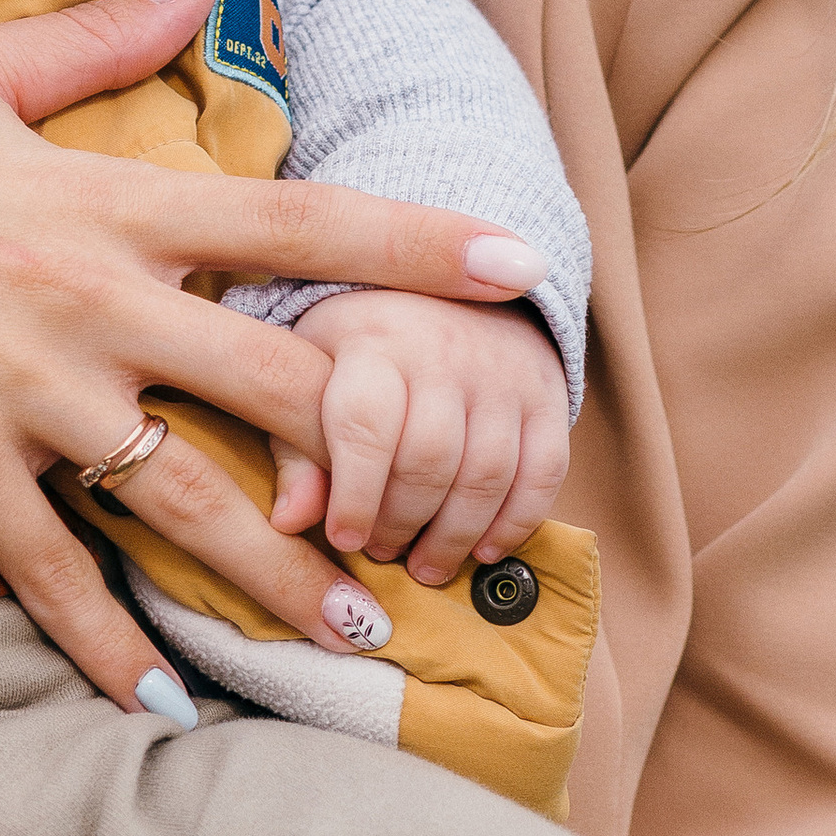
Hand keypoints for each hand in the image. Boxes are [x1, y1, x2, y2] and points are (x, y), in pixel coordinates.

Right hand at [0, 0, 545, 709]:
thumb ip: (91, 40)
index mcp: (95, 198)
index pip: (294, 219)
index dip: (416, 244)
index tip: (519, 270)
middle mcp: (85, 302)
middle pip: (279, 387)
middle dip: (381, 459)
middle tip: (457, 521)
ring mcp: (23, 396)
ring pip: (192, 502)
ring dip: (284, 579)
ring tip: (359, 635)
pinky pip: (59, 577)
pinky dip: (116, 650)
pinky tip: (167, 708)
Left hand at [269, 290, 570, 586]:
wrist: (448, 269)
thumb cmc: (359, 340)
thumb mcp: (310, 370)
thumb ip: (295, 445)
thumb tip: (289, 522)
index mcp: (372, 338)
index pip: (366, 426)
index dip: (354, 494)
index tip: (344, 537)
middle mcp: (444, 349)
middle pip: (429, 460)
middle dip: (402, 522)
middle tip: (382, 551)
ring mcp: (503, 370)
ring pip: (487, 474)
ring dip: (454, 536)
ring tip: (425, 566)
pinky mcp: (547, 392)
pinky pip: (545, 471)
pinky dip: (516, 522)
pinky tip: (483, 550)